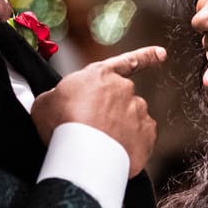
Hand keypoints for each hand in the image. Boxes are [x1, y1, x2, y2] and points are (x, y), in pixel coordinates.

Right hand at [31, 47, 165, 176]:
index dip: (146, 56)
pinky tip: (114, 154)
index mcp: (101, 75)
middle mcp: (125, 90)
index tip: (161, 53)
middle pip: (121, 100)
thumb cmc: (60, 124)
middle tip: (90, 132)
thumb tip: (63, 102)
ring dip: (119, 131)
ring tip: (98, 146)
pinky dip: (130, 146)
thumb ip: (59, 96)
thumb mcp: (46, 102)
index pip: (127, 62)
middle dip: (110, 114)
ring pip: (132, 121)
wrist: (83, 153)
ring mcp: (139, 112)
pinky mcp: (148, 136)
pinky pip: (141, 140)